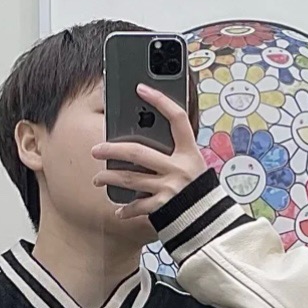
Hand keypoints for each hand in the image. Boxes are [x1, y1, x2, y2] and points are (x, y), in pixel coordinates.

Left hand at [91, 84, 207, 220]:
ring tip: (99, 179)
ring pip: (130, 179)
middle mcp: (179, 167)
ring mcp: (170, 187)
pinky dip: (126, 210)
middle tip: (96, 150)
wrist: (211, 219)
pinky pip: (138, 206)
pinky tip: (118, 210)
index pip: (176, 118)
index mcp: (189, 151)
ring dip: (110, 178)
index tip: (141, 88)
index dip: (160, 100)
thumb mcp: (193, 164)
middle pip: (137, 152)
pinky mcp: (163, 207)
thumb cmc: (199, 188)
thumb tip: (145, 136)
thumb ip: (175, 152)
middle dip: (112, 150)